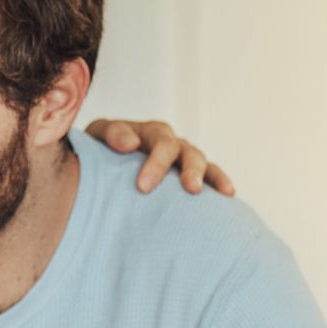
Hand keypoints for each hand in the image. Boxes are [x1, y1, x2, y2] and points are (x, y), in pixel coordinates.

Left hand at [84, 118, 234, 195]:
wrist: (99, 167)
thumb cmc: (98, 152)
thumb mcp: (98, 137)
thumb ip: (111, 135)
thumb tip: (130, 144)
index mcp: (148, 132)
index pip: (160, 142)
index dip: (156, 163)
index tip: (144, 187)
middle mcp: (169, 142)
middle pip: (184, 151)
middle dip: (188, 169)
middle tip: (189, 188)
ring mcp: (181, 158)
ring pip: (199, 161)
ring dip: (206, 176)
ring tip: (205, 193)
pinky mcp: (189, 175)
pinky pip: (210, 175)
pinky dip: (220, 182)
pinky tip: (228, 194)